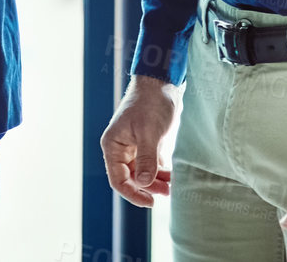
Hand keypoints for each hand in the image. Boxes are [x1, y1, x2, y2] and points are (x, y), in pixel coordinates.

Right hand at [100, 74, 177, 206]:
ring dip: (156, 182)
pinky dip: (161, 172)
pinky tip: (172, 175)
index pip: (117, 179)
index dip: (132, 193)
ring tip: (172, 186)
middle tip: (167, 193)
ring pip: (142, 174)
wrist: (162, 84)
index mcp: (113, 146)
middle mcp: (121, 149)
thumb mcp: (149, 132)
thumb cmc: (151, 104)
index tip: (151, 202)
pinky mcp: (146, 144)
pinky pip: (151, 165)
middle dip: (147, 188)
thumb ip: (146, 159)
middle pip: (130, 179)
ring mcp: (134, 147)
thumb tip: (144, 184)